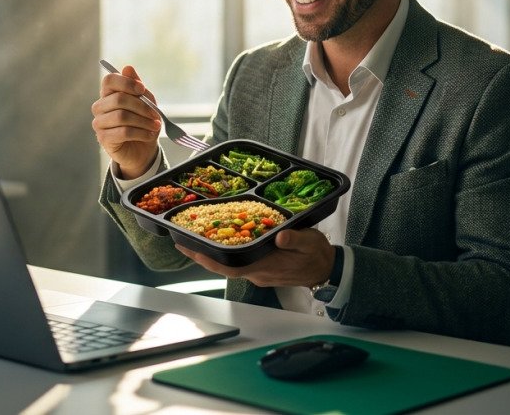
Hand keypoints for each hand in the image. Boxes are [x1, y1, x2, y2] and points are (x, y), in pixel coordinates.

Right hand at [92, 64, 160, 178]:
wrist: (143, 149)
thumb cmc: (143, 122)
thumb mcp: (146, 102)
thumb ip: (137, 86)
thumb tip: (128, 67)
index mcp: (108, 94)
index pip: (109, 80)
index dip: (126, 82)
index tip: (142, 89)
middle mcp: (100, 107)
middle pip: (119, 99)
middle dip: (142, 106)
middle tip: (156, 114)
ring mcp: (99, 123)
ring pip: (122, 116)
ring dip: (143, 121)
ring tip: (154, 126)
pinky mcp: (103, 138)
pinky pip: (123, 132)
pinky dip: (141, 133)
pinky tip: (149, 135)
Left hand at [175, 228, 334, 287]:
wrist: (326, 269)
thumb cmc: (317, 255)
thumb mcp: (310, 242)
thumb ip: (295, 239)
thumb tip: (280, 236)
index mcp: (267, 266)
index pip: (231, 267)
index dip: (211, 260)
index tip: (193, 251)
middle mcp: (258, 273)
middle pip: (224, 267)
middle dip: (202, 256)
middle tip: (183, 243)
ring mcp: (259, 273)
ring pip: (230, 266)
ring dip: (212, 256)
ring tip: (195, 240)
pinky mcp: (262, 270)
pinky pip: (239, 263)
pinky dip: (226, 255)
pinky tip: (221, 243)